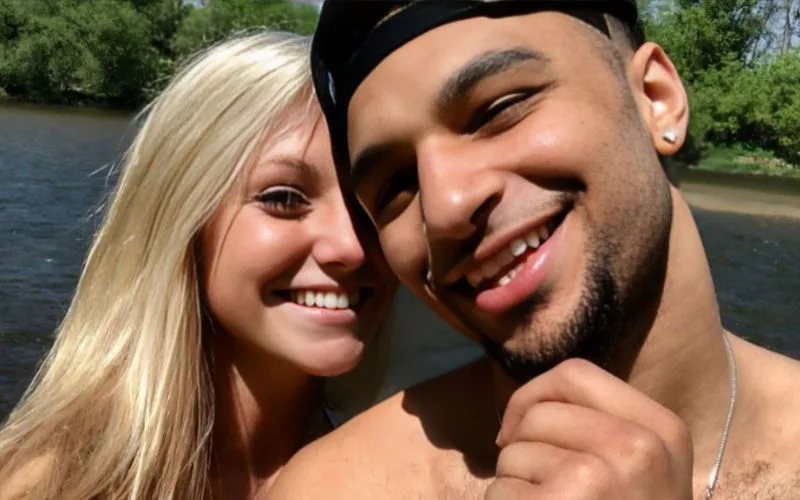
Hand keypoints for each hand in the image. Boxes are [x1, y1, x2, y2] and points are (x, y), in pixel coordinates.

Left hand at [486, 359, 692, 499]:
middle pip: (538, 414)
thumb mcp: (641, 473)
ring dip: (513, 488)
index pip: (574, 374)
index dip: (534, 396)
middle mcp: (637, 446)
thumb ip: (601, 430)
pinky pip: (501, 489)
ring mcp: (599, 476)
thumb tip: (523, 409)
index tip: (520, 429)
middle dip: (521, 449)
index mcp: (661, 429)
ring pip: (513, 453)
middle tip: (544, 493)